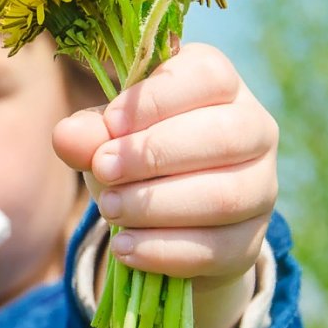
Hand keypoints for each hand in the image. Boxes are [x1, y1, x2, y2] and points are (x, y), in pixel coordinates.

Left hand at [51, 43, 277, 327]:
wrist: (164, 213)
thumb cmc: (136, 150)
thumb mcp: (109, 133)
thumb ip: (89, 131)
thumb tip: (66, 137)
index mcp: (220, 84)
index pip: (208, 77)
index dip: (158, 99)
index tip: (112, 123)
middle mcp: (254, 128)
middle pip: (225, 136)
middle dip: (155, 154)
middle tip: (104, 169)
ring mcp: (261, 186)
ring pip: (225, 196)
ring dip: (158, 205)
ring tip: (110, 209)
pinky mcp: (250, 239)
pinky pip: (218, 248)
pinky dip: (165, 250)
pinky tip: (126, 246)